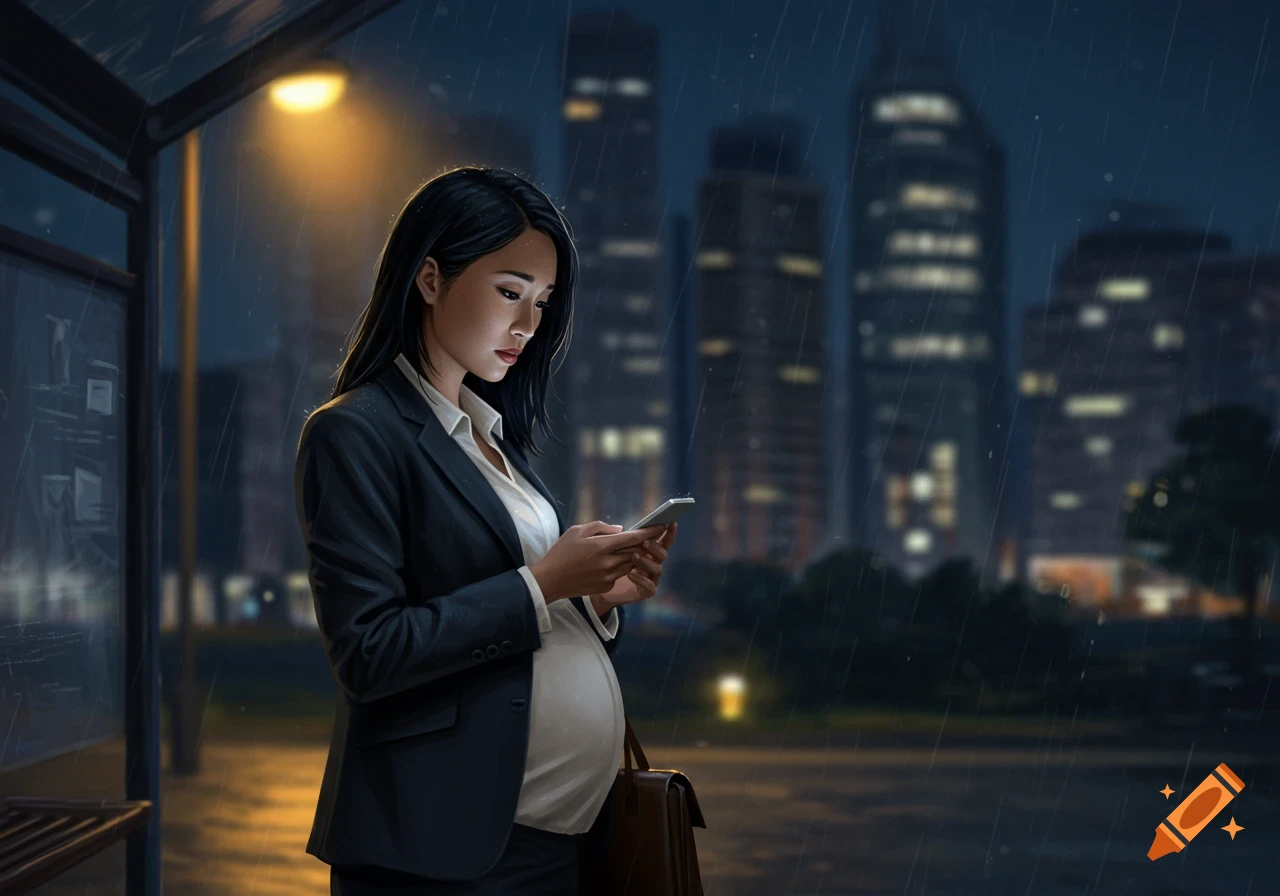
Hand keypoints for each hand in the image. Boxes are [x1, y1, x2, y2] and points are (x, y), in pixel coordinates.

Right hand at [530, 521, 665, 602]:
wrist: (550, 580)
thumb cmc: (561, 552)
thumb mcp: (577, 531)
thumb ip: (601, 527)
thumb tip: (621, 529)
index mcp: (602, 546)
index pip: (633, 538)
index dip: (649, 531)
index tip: (660, 525)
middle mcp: (608, 562)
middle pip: (636, 551)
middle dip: (645, 543)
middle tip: (653, 535)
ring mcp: (608, 576)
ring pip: (631, 564)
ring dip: (634, 555)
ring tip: (634, 548)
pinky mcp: (606, 586)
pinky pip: (620, 574)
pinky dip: (620, 567)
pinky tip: (613, 562)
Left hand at [592, 522, 676, 610]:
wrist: (600, 588)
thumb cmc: (605, 564)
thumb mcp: (608, 548)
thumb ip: (615, 537)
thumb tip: (620, 528)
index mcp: (647, 552)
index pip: (661, 541)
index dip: (668, 533)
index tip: (671, 524)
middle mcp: (652, 564)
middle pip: (662, 554)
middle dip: (656, 547)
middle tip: (644, 543)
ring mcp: (650, 578)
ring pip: (658, 569)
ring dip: (647, 562)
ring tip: (634, 557)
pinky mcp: (645, 591)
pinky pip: (650, 586)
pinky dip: (642, 579)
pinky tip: (631, 574)